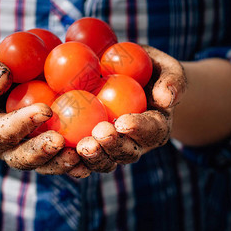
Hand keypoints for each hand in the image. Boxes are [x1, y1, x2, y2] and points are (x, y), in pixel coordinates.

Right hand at [0, 44, 88, 176]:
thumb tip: (3, 79)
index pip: (1, 133)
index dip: (22, 125)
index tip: (45, 109)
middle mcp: (9, 148)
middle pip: (24, 159)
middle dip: (43, 153)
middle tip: (62, 141)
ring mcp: (31, 149)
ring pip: (49, 164)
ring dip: (67, 162)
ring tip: (86, 151)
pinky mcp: (51, 145)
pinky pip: (67, 155)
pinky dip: (84, 154)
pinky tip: (102, 144)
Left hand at [76, 45, 186, 172]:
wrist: (131, 80)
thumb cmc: (151, 71)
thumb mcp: (167, 69)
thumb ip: (172, 81)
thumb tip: (165, 97)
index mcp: (156, 126)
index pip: (151, 131)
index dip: (138, 129)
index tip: (124, 122)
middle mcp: (135, 144)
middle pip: (126, 153)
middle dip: (113, 147)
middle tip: (99, 134)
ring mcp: (111, 148)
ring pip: (104, 161)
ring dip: (92, 157)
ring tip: (80, 146)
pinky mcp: (91, 146)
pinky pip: (80, 158)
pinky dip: (71, 157)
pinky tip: (59, 147)